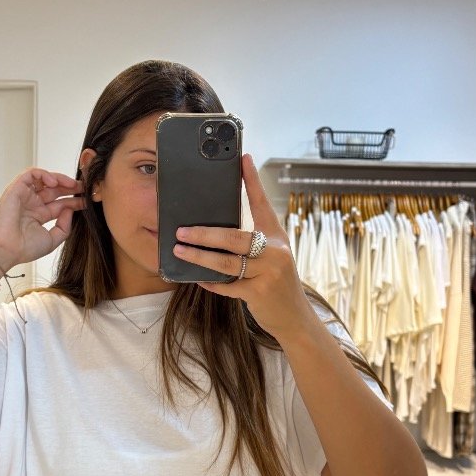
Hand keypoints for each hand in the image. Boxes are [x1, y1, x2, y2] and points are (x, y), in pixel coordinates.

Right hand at [0, 168, 85, 268]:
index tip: (88, 200)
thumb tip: (70, 210)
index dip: (75, 200)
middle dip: (71, 187)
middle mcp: (32, 204)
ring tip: (73, 184)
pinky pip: (31, 174)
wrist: (4, 250)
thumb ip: (64, 226)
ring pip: (44, 179)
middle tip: (85, 188)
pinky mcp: (16, 188)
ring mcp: (24, 196)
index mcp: (39, 216)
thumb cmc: (24, 248)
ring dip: (60, 179)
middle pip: (55, 190)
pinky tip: (54, 183)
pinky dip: (44, 174)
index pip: (60, 204)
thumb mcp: (52, 239)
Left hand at [172, 154, 314, 343]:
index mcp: (276, 236)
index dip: (252, 180)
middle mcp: (275, 250)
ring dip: (200, 257)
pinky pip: (227, 286)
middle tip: (182, 230)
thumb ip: (251, 243)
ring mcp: (269, 272)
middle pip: (235, 237)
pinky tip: (197, 278)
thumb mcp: (271, 256)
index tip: (243, 159)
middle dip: (204, 233)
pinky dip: (211, 282)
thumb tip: (215, 230)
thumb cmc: (276, 282)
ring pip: (227, 262)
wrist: (295, 317)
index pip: (262, 203)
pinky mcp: (260, 293)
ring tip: (180, 250)